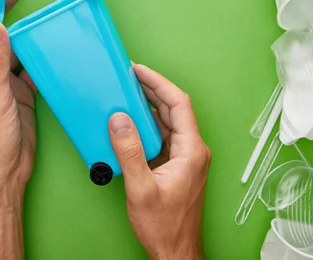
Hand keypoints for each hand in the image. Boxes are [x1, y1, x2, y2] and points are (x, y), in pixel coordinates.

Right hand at [109, 64, 210, 259]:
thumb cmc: (165, 226)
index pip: (179, 104)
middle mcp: (192, 150)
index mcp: (191, 151)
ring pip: (167, 122)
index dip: (159, 83)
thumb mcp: (141, 189)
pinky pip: (162, 136)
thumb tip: (120, 121)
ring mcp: (185, 157)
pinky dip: (146, 125)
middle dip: (152, 89)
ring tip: (127, 93)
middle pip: (173, 109)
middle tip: (129, 76)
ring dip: (148, 106)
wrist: (174, 250)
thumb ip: (129, 153)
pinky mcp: (175, 165)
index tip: (139, 71)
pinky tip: (130, 122)